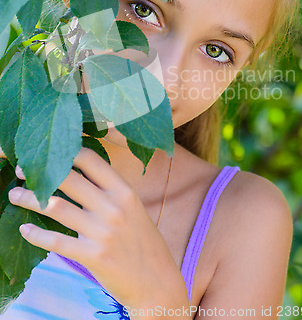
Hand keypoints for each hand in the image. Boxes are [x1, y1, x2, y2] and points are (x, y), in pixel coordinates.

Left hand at [8, 148, 188, 312]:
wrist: (156, 281)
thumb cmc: (142, 241)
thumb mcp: (133, 208)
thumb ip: (109, 191)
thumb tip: (79, 172)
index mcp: (124, 191)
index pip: (91, 159)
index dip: (66, 151)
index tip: (48, 152)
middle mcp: (113, 207)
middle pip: (69, 178)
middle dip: (40, 172)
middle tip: (21, 170)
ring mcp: (103, 232)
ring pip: (56, 207)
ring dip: (30, 199)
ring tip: (14, 195)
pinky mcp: (93, 256)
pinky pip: (56, 241)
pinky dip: (36, 234)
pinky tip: (24, 229)